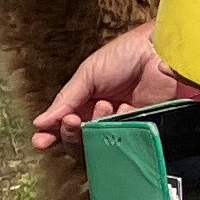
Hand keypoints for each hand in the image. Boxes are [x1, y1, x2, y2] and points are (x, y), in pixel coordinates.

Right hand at [32, 21, 170, 154]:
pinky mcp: (139, 130)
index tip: (41, 140)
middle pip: (77, 141)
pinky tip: (123, 108)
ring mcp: (120, 125)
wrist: (158, 53)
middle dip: (70, 133)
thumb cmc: (124, 55)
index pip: (62, 125)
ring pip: (97, 146)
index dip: (50, 135)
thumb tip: (40, 122)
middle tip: (72, 120)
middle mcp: (99, 117)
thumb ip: (65, 99)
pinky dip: (118, 128)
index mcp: (84, 102)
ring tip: (104, 105)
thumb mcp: (87, 73)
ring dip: (94, 129)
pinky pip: (122, 142)